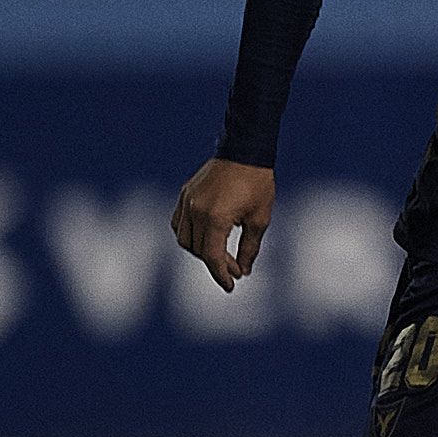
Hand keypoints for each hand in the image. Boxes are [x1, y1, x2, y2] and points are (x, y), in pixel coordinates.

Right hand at [172, 159, 275, 291]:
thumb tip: (244, 270)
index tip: (231, 286)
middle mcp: (195, 211)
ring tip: (221, 253)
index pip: (212, 257)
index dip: (221, 275)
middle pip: (199, 250)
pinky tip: (204, 237)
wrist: (246, 150)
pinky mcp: (184, 194)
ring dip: (200, 250)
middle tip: (235, 268)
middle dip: (216, 263)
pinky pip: (178, 222)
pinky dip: (188, 234)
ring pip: (184, 239)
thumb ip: (249, 247)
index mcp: (215, 218)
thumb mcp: (260, 219)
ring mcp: (187, 201)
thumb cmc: (258, 183)